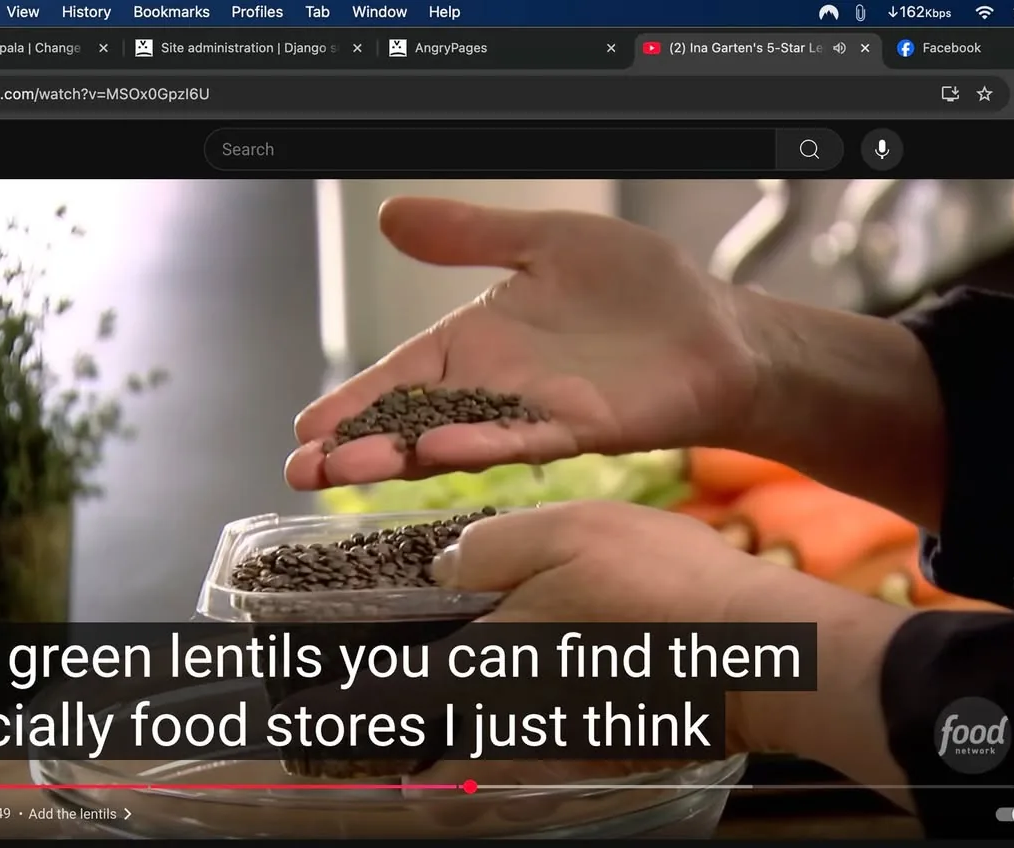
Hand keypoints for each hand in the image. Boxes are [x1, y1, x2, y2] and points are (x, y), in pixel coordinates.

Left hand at [279, 501, 785, 824]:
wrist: (754, 656)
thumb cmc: (661, 587)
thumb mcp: (565, 529)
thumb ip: (488, 549)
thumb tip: (443, 567)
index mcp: (481, 671)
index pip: (380, 705)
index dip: (333, 711)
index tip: (302, 712)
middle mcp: (507, 731)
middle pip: (426, 773)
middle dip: (395, 759)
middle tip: (380, 735)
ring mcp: (554, 760)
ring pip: (476, 788)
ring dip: (449, 772)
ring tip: (442, 739)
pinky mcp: (597, 769)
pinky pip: (527, 784)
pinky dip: (506, 773)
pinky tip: (525, 731)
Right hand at [285, 198, 762, 489]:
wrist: (713, 325)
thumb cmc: (637, 285)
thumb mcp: (541, 240)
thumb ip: (468, 233)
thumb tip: (391, 213)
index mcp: (477, 342)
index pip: (399, 376)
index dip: (352, 400)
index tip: (303, 428)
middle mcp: (496, 386)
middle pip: (411, 420)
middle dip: (354, 443)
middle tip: (300, 467)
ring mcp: (534, 411)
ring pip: (453, 439)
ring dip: (399, 454)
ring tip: (344, 466)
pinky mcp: (580, 427)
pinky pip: (523, 437)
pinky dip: (481, 442)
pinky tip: (440, 447)